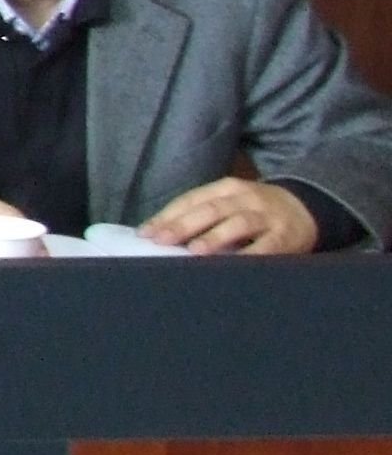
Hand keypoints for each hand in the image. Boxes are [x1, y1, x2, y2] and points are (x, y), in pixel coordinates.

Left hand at [140, 177, 318, 254]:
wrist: (307, 208)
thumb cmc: (254, 210)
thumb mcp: (229, 203)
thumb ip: (200, 214)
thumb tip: (159, 233)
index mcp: (226, 189)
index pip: (191, 200)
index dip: (167, 216)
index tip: (146, 232)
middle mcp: (246, 198)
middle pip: (211, 210)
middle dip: (184, 225)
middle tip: (161, 240)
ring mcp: (267, 216)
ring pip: (238, 223)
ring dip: (215, 237)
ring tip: (194, 250)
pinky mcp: (285, 236)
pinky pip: (266, 246)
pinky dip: (249, 255)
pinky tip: (233, 265)